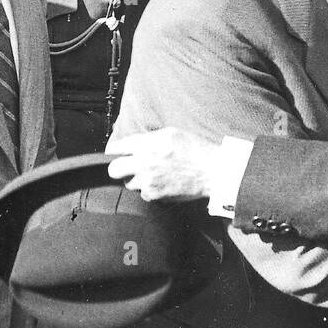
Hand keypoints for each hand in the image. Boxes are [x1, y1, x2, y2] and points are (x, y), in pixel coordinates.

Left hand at [107, 127, 225, 201]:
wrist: (213, 172)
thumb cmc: (195, 149)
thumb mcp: (171, 133)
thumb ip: (148, 137)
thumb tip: (131, 142)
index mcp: (147, 143)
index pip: (116, 147)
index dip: (116, 150)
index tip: (118, 153)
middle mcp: (144, 162)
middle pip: (114, 169)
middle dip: (119, 167)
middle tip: (128, 167)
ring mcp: (148, 180)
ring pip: (128, 183)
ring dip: (137, 180)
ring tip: (153, 175)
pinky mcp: (154, 195)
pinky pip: (142, 194)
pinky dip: (150, 190)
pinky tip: (163, 184)